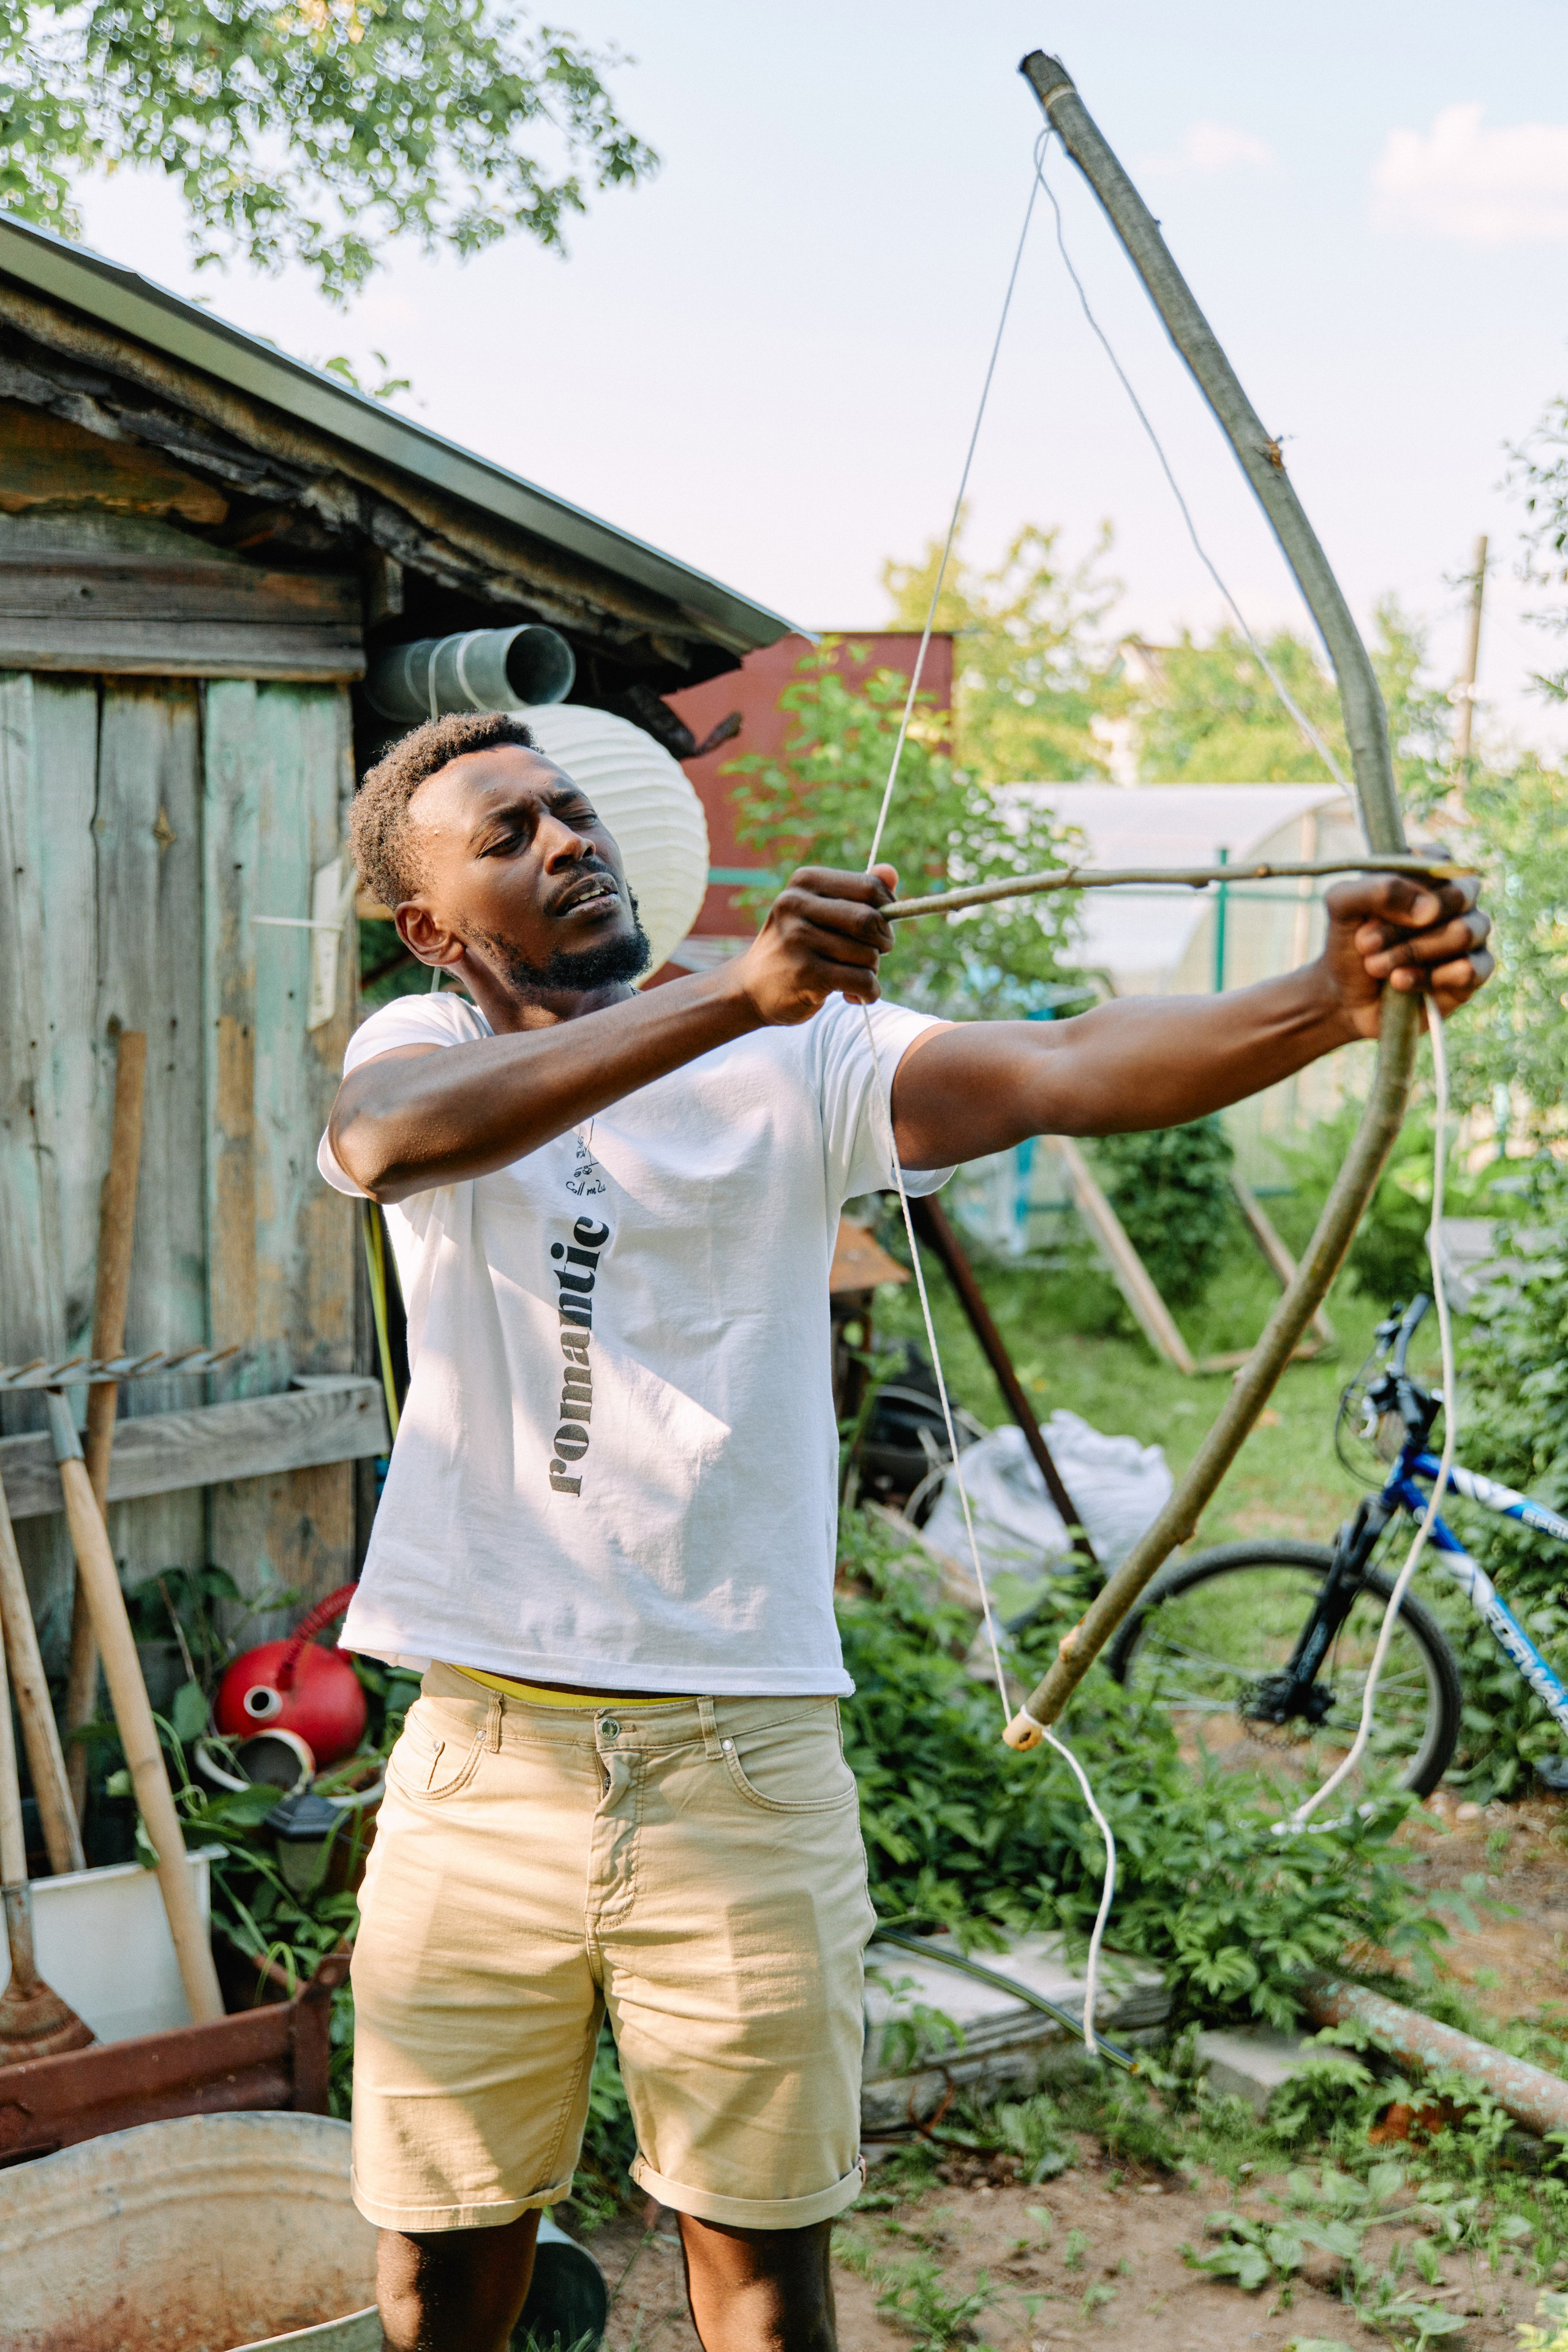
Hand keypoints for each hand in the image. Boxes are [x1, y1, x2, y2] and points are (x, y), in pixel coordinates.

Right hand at [729, 864, 897, 1025]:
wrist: (752, 987)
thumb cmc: (798, 945)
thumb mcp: (821, 911)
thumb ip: (858, 891)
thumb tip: (891, 872)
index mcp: (804, 881)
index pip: (869, 887)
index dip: (888, 909)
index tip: (881, 926)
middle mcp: (796, 904)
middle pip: (871, 920)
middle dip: (884, 941)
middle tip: (875, 953)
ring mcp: (798, 939)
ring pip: (869, 955)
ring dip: (871, 971)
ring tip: (851, 975)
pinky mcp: (805, 974)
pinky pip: (862, 981)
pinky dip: (869, 992)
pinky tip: (853, 995)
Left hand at [1322, 866, 1492, 1039]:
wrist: (1347, 998)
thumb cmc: (1349, 944)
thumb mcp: (1342, 907)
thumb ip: (1374, 889)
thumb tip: (1426, 907)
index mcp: (1428, 873)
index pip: (1439, 860)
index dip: (1408, 883)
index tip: (1374, 906)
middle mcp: (1456, 899)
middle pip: (1458, 895)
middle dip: (1404, 924)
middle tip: (1365, 943)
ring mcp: (1471, 933)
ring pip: (1463, 932)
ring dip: (1412, 951)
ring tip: (1374, 966)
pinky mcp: (1475, 971)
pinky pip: (1470, 969)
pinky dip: (1428, 977)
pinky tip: (1400, 982)